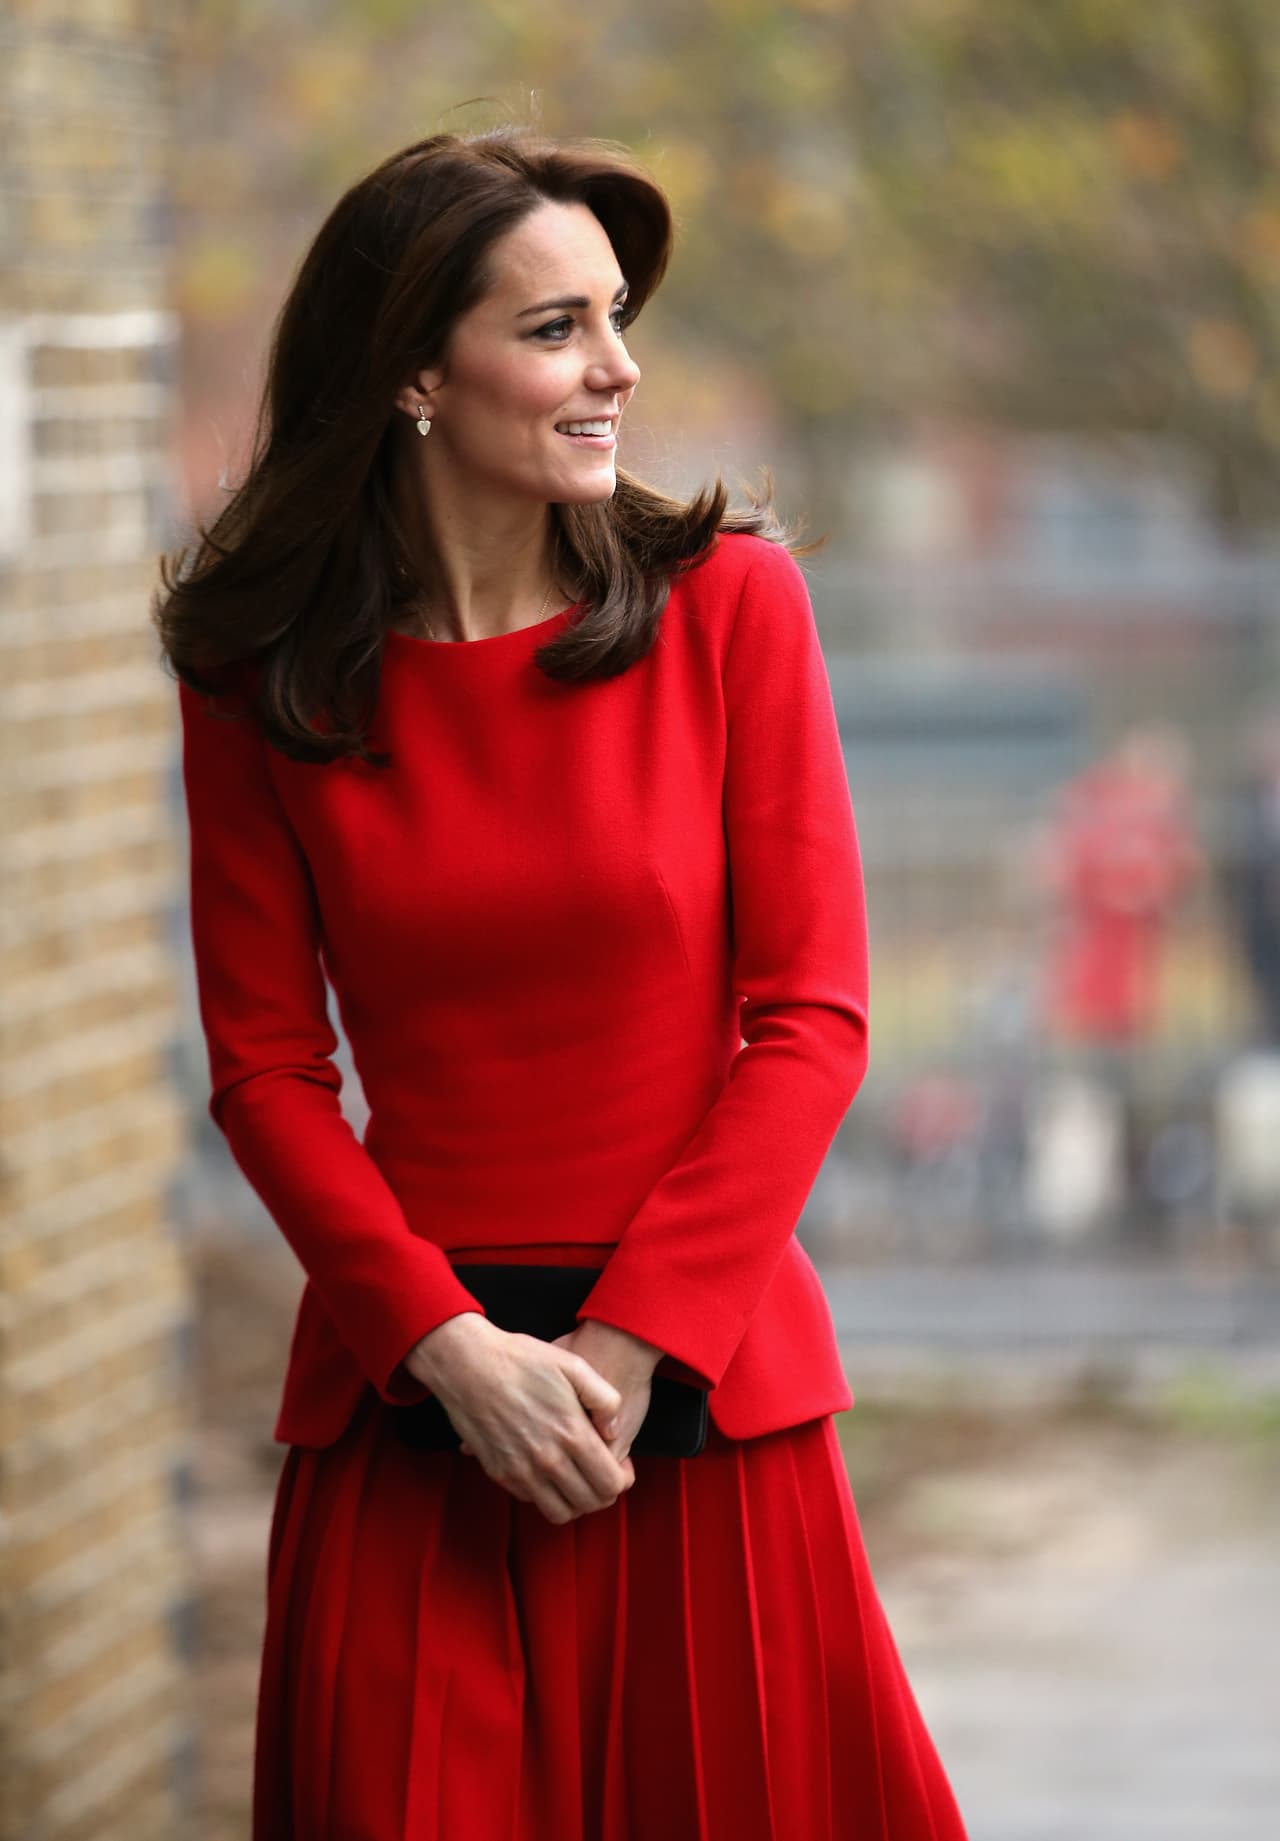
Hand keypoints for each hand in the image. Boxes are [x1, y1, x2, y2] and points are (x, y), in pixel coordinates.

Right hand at [405, 1314, 636, 1524]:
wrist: (467, 1364)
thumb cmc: (521, 1359)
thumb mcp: (574, 1365)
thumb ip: (605, 1399)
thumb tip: (612, 1432)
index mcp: (571, 1434)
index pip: (610, 1484)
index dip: (623, 1480)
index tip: (620, 1465)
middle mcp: (548, 1461)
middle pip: (590, 1504)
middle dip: (604, 1493)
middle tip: (601, 1473)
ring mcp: (521, 1472)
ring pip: (561, 1513)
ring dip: (575, 1502)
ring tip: (576, 1479)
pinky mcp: (500, 1474)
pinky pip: (532, 1501)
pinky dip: (546, 1495)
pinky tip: (548, 1471)